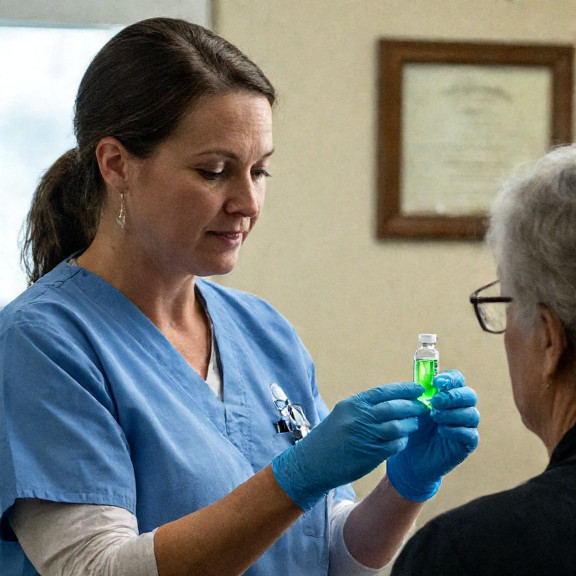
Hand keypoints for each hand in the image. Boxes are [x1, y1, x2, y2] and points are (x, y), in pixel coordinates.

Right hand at [271, 383, 427, 509]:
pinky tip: (403, 440)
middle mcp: (359, 418)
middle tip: (424, 406)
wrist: (312, 463)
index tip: (419, 389)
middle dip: (413, 406)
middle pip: (394, 408)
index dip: (404, 389)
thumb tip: (393, 400)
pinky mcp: (370, 455)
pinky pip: (394, 445)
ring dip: (410, 425)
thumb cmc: (329, 437)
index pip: (384, 392)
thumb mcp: (342, 414)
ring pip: (398, 427)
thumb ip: (365, 407)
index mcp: (352, 405)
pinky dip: (402, 442)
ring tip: (415, 423)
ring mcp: (365, 437)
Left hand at [386, 369, 479, 501]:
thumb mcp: (413, 408)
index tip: (437, 382)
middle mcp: (461, 408)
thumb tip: (423, 380)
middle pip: (469, 395)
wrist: (409, 457)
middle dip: (453, 396)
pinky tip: (441, 431)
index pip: (458, 380)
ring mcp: (466, 426)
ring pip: (471, 414)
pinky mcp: (467, 444)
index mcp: (448, 395)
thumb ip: (419, 393)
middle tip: (435, 401)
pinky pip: (470, 434)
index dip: (451, 378)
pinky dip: (456, 430)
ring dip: (453, 413)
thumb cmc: (412, 427)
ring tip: (434, 416)